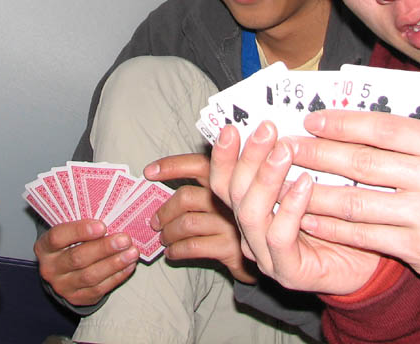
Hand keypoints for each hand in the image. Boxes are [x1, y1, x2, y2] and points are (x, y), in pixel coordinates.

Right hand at [34, 218, 138, 305]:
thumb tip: (111, 214)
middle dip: (104, 248)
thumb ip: (82, 225)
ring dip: (114, 264)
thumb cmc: (70, 244)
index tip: (102, 226)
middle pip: (77, 258)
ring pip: (90, 276)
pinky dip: (117, 276)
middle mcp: (50, 268)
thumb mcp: (67, 232)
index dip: (80, 231)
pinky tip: (129, 265)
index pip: (58, 237)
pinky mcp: (77, 298)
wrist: (63, 273)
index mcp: (44, 247)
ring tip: (132, 252)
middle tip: (124, 239)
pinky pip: (99, 288)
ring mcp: (63, 285)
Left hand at [144, 153, 255, 282]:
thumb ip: (205, 189)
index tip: (149, 172)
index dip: (171, 166)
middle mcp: (231, 198)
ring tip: (163, 238)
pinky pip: (193, 246)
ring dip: (168, 233)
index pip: (197, 165)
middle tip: (154, 222)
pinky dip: (177, 250)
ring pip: (186, 223)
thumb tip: (163, 190)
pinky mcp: (232, 248)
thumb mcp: (229, 199)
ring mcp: (232, 223)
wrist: (270, 254)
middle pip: (186, 197)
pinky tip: (172, 253)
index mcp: (228, 179)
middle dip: (164, 210)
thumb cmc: (239, 223)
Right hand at [209, 122, 380, 294]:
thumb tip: (287, 120)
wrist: (372, 264)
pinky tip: (306, 184)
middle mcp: (251, 232)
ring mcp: (266, 255)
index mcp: (251, 209)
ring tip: (284, 151)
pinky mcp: (288, 272)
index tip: (231, 126)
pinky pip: (279, 237)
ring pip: (250, 214)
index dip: (224, 154)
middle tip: (267, 129)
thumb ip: (293, 161)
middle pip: (233, 193)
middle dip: (248, 156)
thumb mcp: (314, 181)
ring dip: (266, 177)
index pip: (224, 181)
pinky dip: (290, 207)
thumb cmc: (342, 218)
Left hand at [288, 110, 419, 289]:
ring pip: (356, 202)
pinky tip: (307, 218)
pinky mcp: (417, 249)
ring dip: (313, 193)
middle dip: (318, 154)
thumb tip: (352, 118)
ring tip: (284, 183)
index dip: (343, 124)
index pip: (384, 129)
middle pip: (363, 163)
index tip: (311, 121)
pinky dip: (330, 227)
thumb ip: (413, 135)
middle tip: (287, 148)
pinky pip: (363, 235)